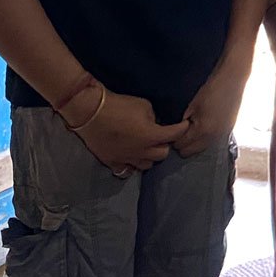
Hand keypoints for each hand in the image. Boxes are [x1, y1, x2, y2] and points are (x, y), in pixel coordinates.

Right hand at [64, 88, 187, 172]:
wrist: (90, 112)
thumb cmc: (119, 105)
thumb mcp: (144, 105)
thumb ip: (154, 117)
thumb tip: (156, 123)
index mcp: (152, 136)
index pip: (175, 135)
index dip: (182, 128)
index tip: (185, 124)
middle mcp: (142, 151)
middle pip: (163, 154)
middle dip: (165, 144)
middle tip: (162, 136)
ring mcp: (126, 159)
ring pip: (147, 165)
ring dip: (150, 156)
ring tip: (147, 147)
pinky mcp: (112, 162)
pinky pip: (127, 171)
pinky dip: (132, 165)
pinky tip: (132, 156)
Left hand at [175, 59, 249, 156]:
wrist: (233, 80)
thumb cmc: (211, 89)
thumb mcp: (192, 104)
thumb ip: (183, 121)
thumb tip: (175, 131)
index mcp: (203, 130)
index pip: (181, 145)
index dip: (174, 139)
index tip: (172, 131)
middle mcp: (213, 137)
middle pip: (191, 151)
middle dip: (183, 143)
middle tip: (180, 131)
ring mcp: (222, 134)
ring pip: (202, 148)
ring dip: (195, 141)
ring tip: (192, 127)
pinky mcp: (228, 129)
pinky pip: (211, 140)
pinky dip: (205, 137)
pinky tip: (205, 124)